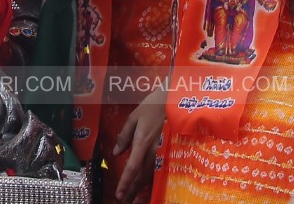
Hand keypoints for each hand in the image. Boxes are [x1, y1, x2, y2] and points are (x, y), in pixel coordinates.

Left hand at [112, 86, 166, 203]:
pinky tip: (144, 185)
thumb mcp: (134, 116)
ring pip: (150, 175)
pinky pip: (157, 169)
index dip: (125, 182)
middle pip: (141, 176)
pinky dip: (149, 179)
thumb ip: (124, 135)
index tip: (118, 194)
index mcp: (142, 142)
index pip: (132, 167)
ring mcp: (162, 152)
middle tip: (123, 201)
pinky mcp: (168, 151)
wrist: (176, 100)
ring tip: (131, 198)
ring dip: (139, 188)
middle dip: (131, 190)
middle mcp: (153, 151)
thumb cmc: (153, 105)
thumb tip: (116, 152)